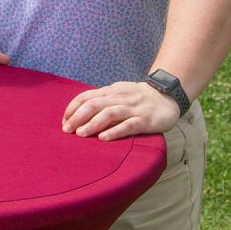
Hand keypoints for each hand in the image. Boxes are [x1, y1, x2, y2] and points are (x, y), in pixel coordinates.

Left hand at [61, 80, 181, 140]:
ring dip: (92, 124)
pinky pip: (128, 125)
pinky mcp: (144, 120)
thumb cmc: (137, 97)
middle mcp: (119, 98)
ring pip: (109, 113)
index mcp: (110, 91)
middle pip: (94, 104)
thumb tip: (79, 111)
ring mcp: (132, 109)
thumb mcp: (118, 93)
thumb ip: (102, 99)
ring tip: (80, 134)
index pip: (86, 96)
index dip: (73, 108)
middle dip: (78, 117)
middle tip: (66, 130)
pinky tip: (103, 138)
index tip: (64, 121)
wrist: (166, 96)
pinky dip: (114, 131)